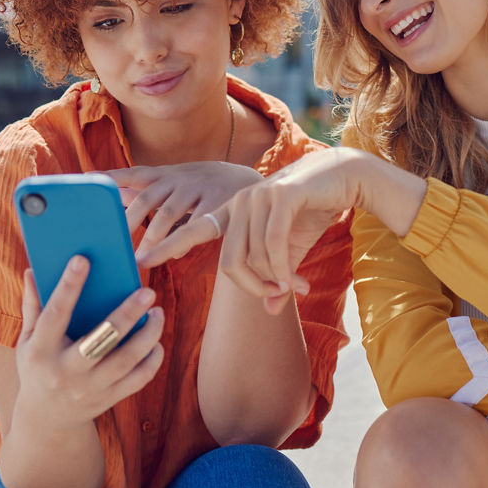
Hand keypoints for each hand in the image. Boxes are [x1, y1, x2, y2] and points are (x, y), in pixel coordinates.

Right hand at [13, 255, 165, 427]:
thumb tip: (32, 269)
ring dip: (148, 334)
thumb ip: (32, 306)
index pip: (54, 314)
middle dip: (127, 314)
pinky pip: (138, 379)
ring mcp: (90, 388)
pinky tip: (157, 341)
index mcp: (41, 351)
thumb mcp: (27, 341)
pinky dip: (152, 360)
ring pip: (127, 360)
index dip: (68, 286)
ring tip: (158, 312)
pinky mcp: (109, 399)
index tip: (83, 259)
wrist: (47, 421)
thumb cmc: (38, 367)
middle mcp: (66, 371)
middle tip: (148, 291)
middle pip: (101, 339)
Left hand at [105, 162, 261, 254]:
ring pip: (169, 213)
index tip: (88, 182)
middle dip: (129, 221)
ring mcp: (200, 188)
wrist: (248, 181)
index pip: (135, 174)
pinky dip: (183, 240)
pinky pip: (196, 223)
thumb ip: (146, 188)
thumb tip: (113, 194)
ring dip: (152, 237)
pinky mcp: (220, 202)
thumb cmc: (202, 187)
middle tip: (113, 243)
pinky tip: (174, 255)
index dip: (112, 177)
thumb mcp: (175, 181)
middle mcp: (180, 178)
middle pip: (147, 197)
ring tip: (140, 259)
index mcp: (166, 175)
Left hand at [136, 147, 370, 309]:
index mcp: (232, 210)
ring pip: (253, 258)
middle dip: (253, 288)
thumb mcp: (290, 251)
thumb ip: (276, 277)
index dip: (166, 244)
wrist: (344, 177)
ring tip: (296, 288)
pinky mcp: (282, 196)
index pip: (192, 231)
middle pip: (229, 263)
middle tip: (277, 296)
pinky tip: (294, 282)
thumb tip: (269, 310)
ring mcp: (258, 197)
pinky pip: (273, 246)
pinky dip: (283, 271)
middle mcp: (239, 202)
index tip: (142, 262)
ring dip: (276, 281)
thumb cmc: (312, 212)